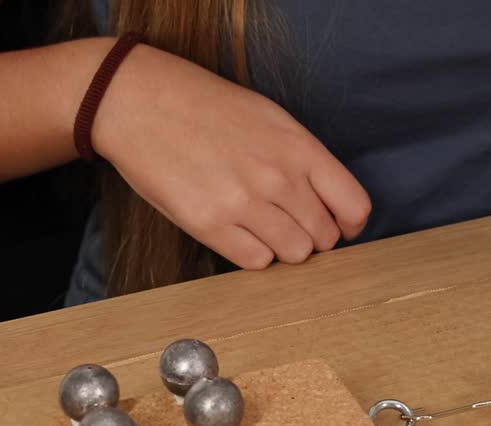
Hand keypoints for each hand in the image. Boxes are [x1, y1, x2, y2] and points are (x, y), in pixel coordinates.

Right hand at [91, 44, 370, 269]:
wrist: (136, 100)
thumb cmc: (206, 107)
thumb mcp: (271, 118)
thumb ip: (305, 160)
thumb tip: (331, 204)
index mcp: (299, 147)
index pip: (355, 206)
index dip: (350, 223)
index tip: (339, 225)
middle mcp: (278, 177)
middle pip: (325, 236)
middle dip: (313, 235)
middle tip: (289, 222)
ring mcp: (244, 202)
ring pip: (295, 253)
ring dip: (284, 247)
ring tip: (261, 225)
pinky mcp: (208, 224)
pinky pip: (257, 261)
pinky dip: (254, 253)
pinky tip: (239, 232)